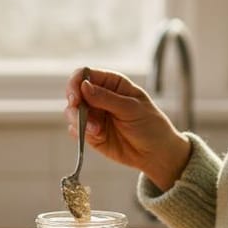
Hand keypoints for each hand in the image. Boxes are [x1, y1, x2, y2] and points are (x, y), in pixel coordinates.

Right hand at [64, 67, 190, 189]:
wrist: (156, 153)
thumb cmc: (150, 125)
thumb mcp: (132, 109)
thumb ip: (107, 98)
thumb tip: (83, 86)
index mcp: (112, 83)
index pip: (85, 74)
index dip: (76, 83)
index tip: (75, 97)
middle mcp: (100, 96)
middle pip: (74, 93)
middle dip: (74, 105)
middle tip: (80, 115)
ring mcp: (94, 115)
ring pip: (72, 112)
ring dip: (79, 121)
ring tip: (97, 131)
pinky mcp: (91, 133)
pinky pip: (75, 129)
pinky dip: (80, 133)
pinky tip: (96, 136)